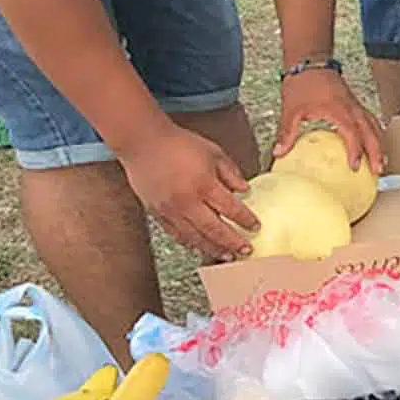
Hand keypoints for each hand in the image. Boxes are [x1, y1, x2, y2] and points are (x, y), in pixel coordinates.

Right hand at [117, 123, 259, 260]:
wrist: (144, 144)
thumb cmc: (178, 144)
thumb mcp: (213, 153)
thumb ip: (230, 173)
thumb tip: (244, 189)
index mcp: (204, 184)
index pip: (230, 208)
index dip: (245, 219)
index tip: (255, 226)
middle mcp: (187, 201)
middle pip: (214, 229)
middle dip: (232, 242)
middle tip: (245, 250)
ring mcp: (170, 210)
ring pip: (195, 237)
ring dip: (213, 249)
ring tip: (227, 256)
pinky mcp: (158, 214)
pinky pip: (177, 234)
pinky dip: (191, 243)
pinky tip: (200, 247)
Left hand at [275, 67, 385, 175]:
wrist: (310, 62)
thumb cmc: (302, 84)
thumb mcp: (291, 109)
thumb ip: (287, 132)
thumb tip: (278, 153)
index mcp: (338, 110)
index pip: (352, 132)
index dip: (356, 150)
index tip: (355, 166)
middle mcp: (351, 108)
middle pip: (371, 131)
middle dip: (377, 151)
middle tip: (379, 171)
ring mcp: (355, 105)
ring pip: (374, 126)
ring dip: (379, 144)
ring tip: (381, 162)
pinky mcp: (354, 103)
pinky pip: (370, 120)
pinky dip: (375, 133)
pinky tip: (374, 143)